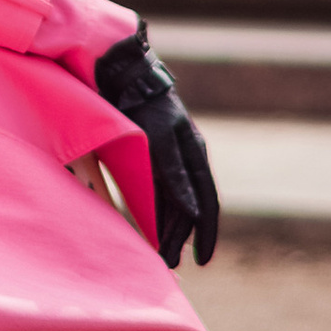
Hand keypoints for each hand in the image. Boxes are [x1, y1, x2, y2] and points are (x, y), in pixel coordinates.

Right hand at [94, 22, 218, 267]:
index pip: (206, 199)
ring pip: (184, 194)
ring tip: (165, 255)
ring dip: (177, 228)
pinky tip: (185, 217)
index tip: (201, 259)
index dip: (206, 231)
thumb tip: (155, 209)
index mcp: (192, 149)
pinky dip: (181, 195)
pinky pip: (173, 171)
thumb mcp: (150, 142)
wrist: (123, 65)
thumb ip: (158, 172)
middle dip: (186, 238)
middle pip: (198, 203)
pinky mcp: (160, 132)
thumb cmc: (132, 104)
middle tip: (174, 264)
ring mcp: (177, 140)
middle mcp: (191, 147)